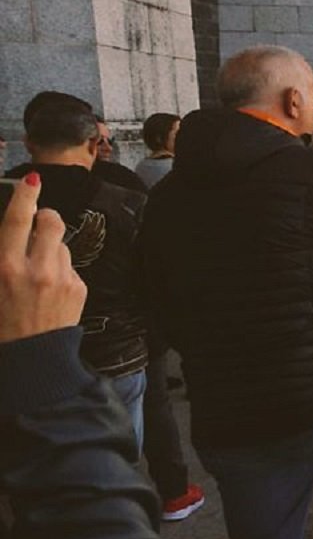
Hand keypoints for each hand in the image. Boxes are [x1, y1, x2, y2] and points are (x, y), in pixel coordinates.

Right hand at [0, 174, 87, 343]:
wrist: (33, 357)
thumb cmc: (4, 323)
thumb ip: (3, 258)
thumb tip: (12, 234)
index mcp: (6, 268)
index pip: (16, 221)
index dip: (24, 197)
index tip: (32, 180)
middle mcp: (36, 270)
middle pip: (51, 222)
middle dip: (46, 216)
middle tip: (39, 222)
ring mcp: (61, 279)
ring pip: (61, 244)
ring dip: (51, 248)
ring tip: (38, 270)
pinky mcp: (79, 288)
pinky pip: (71, 266)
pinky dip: (61, 270)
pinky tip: (50, 289)